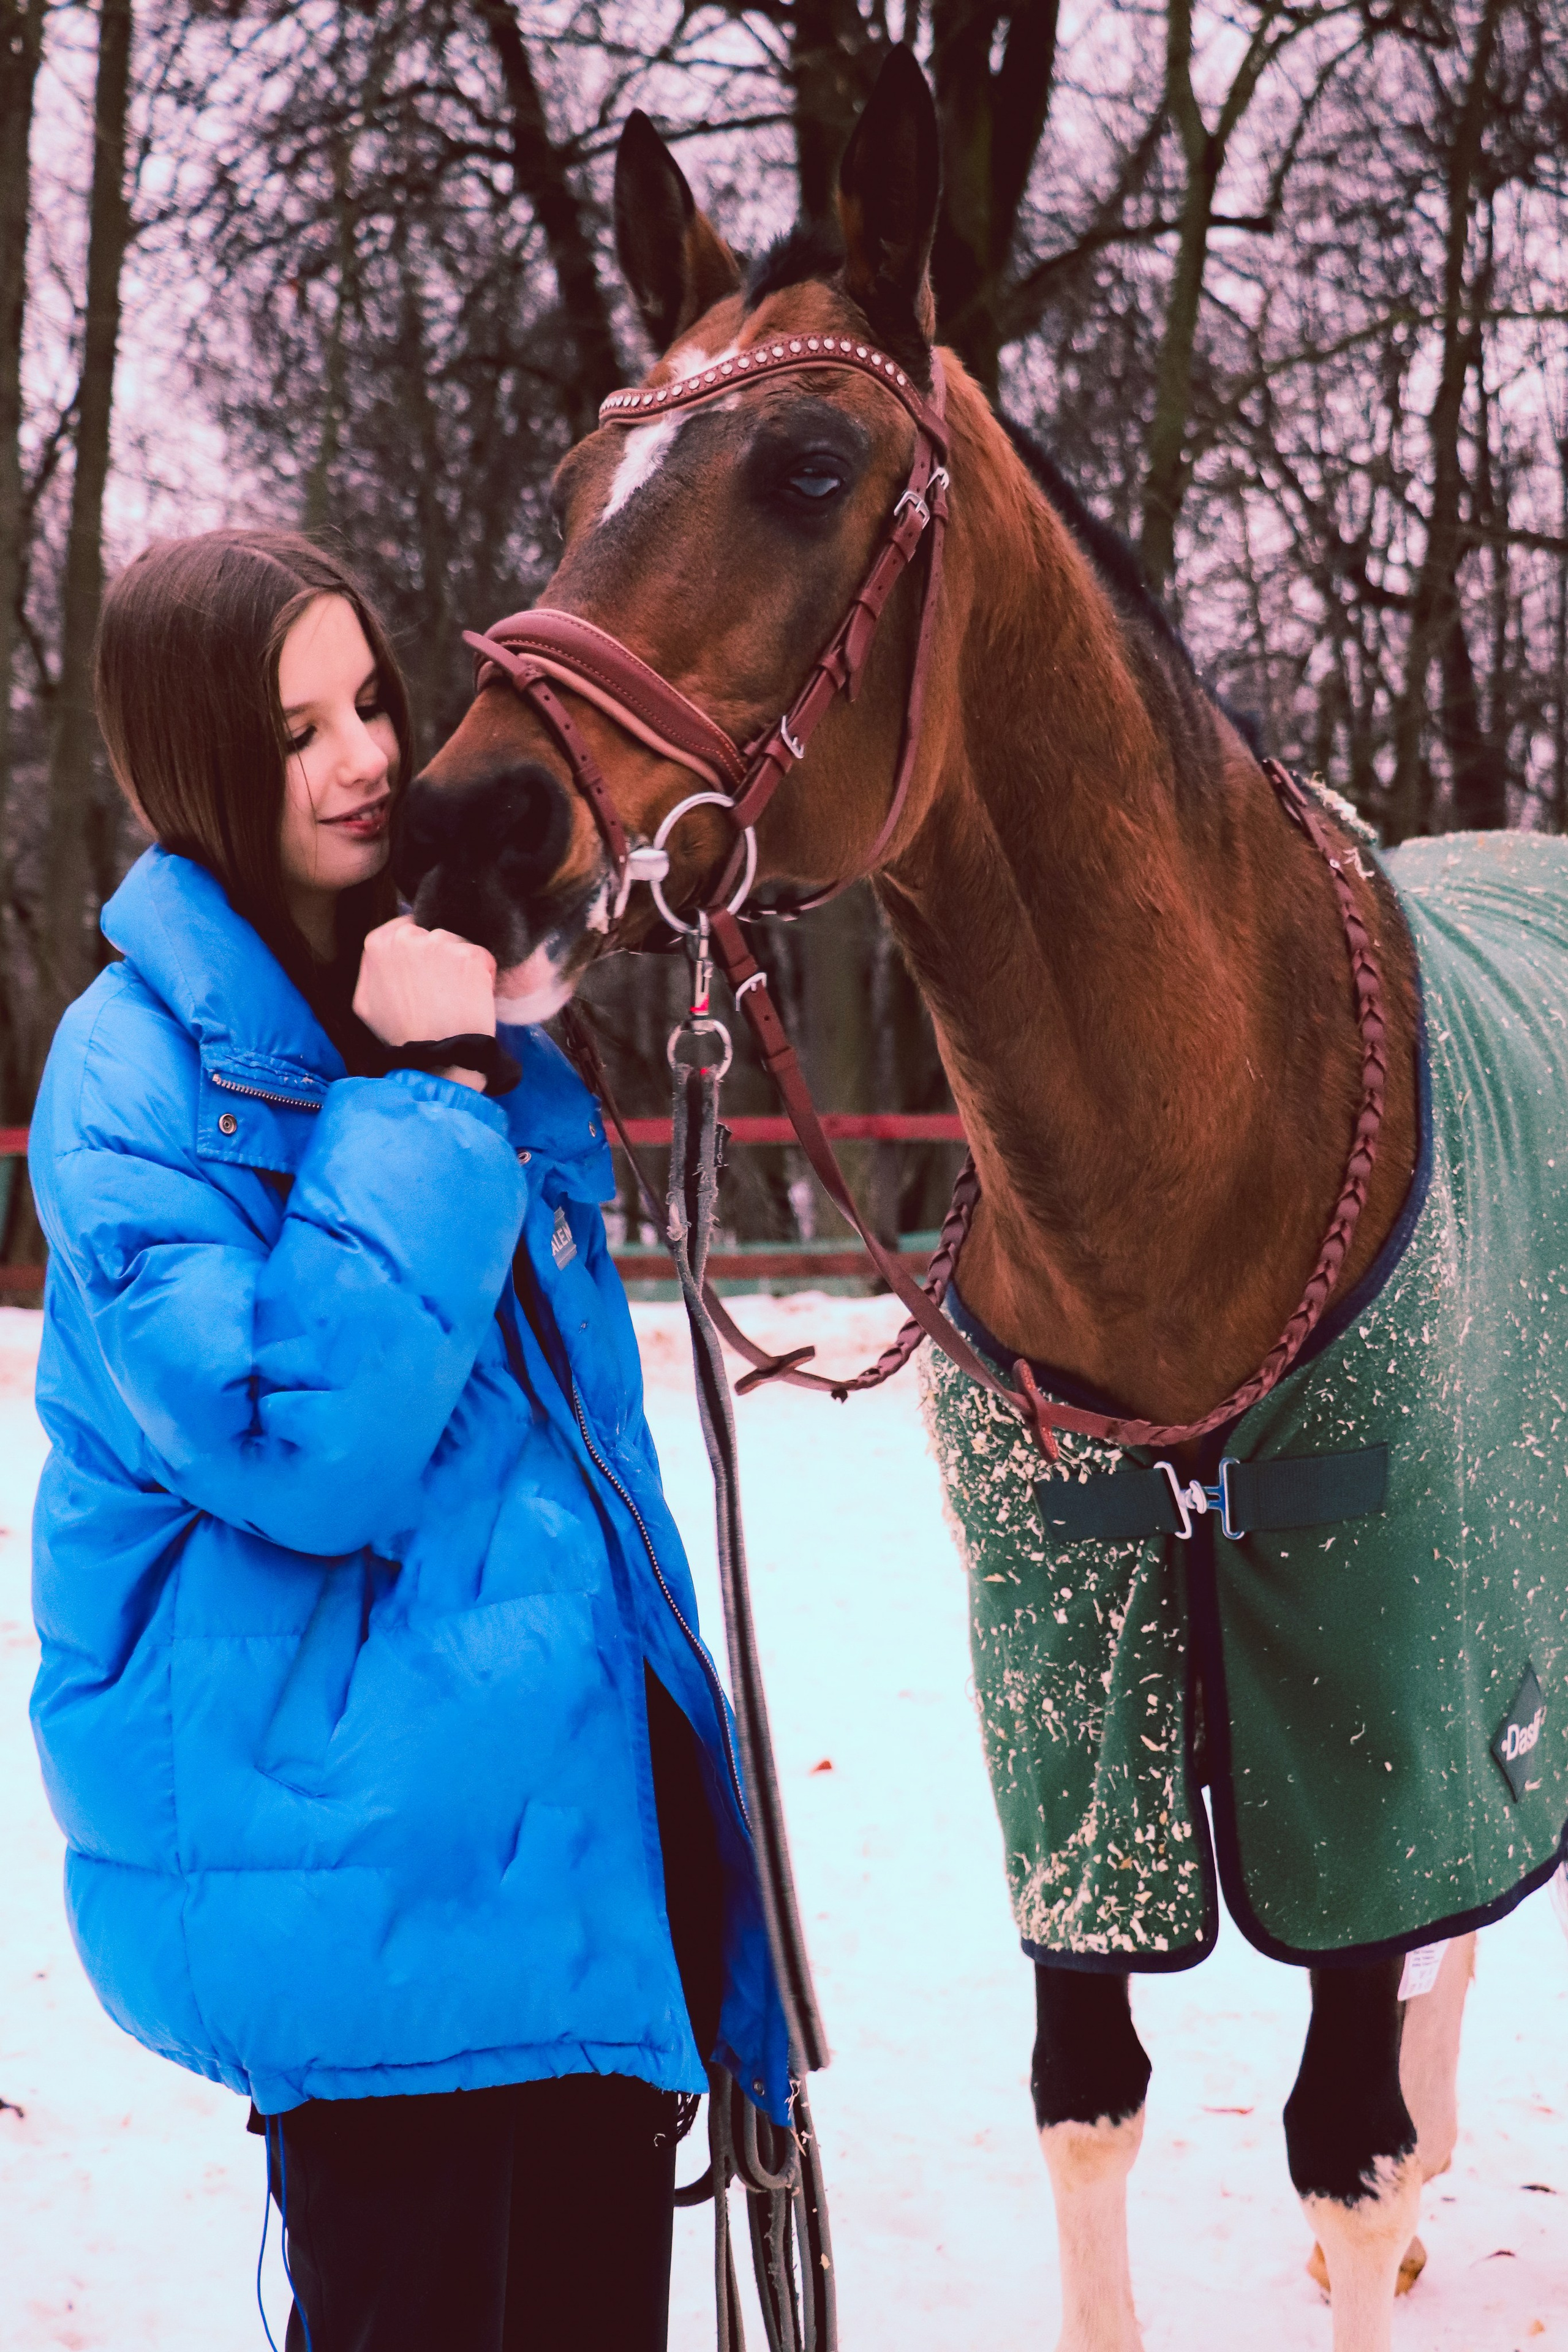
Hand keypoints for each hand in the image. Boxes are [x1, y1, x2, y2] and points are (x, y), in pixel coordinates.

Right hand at [354, 918, 496, 1093]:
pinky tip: (472, 997)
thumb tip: (382, 952)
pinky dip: (482, 975)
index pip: (407, 927)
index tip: (425, 971)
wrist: (437, 1058)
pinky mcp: (471, 956)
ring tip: (456, 996)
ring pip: (458, 943)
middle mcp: (409, 937)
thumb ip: (371, 969)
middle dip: (440, 955)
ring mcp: (441, 944)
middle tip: (441, 988)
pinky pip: (481, 958)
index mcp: (378, 943)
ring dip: (461, 964)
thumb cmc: (401, 1035)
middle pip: (434, 934)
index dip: (419, 950)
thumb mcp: (365, 1003)